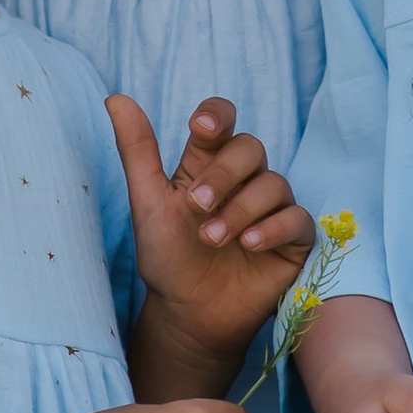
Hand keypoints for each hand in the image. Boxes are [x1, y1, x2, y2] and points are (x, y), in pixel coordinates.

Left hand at [110, 94, 313, 385]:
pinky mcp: (292, 240)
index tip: (201, 126)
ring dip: (240, 209)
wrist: (188, 314)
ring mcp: (271, 208)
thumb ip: (138, 152)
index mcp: (208, 164)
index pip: (222, 122)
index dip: (217, 115)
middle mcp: (244, 180)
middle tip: (196, 205)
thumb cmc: (168, 257)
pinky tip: (248, 244)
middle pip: (250, 148)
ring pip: (274, 183)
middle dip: (224, 173)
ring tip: (212, 239)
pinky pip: (298, 219)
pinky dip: (273, 228)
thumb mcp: (148, 204)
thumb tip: (114, 98)